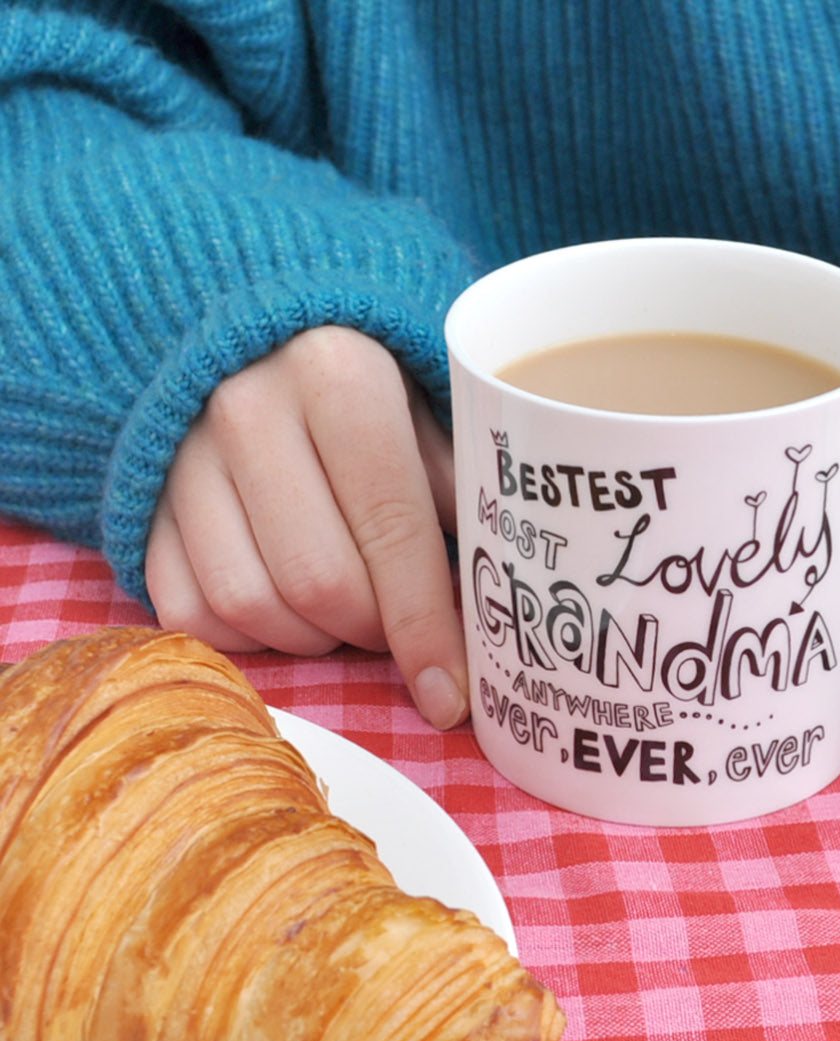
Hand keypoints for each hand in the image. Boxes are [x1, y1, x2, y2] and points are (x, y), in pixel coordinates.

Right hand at [145, 326, 467, 728]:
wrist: (255, 343)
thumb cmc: (369, 392)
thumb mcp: (431, 413)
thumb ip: (464, 494)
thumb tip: (494, 604)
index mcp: (339, 376)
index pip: (392, 529)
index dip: (425, 625)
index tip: (450, 694)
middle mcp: (249, 409)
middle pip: (320, 583)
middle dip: (374, 631)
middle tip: (397, 624)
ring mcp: (182, 457)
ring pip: (253, 607)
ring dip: (312, 639)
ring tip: (345, 612)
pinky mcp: (141, 501)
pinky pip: (192, 613)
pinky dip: (247, 638)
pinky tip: (285, 610)